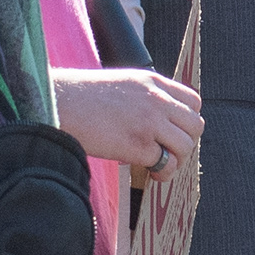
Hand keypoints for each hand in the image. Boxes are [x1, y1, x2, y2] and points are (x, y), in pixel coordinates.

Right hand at [53, 66, 202, 184]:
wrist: (58, 104)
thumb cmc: (81, 97)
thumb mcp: (122, 83)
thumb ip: (144, 96)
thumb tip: (157, 120)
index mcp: (152, 81)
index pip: (193, 100)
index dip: (187, 120)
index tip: (175, 131)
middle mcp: (156, 100)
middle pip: (196, 125)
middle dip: (186, 142)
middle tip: (170, 152)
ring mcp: (149, 122)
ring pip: (186, 146)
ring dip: (177, 160)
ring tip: (161, 165)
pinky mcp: (138, 145)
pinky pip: (166, 163)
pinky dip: (162, 172)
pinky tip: (151, 173)